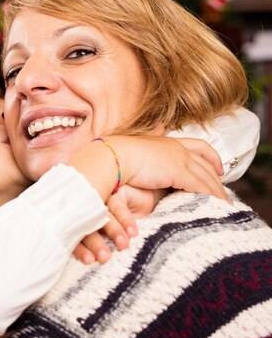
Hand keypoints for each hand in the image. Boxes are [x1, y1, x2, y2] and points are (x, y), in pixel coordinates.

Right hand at [111, 136, 228, 201]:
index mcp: (169, 142)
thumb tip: (155, 133)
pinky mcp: (178, 172)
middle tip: (224, 191)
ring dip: (217, 190)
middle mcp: (178, 149)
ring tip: (224, 203)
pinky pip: (201, 186)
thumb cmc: (119, 155)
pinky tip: (214, 204)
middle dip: (217, 178)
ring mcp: (180, 159)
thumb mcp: (137, 148)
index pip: (199, 146)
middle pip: (207, 163)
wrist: (114, 156)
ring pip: (207, 176)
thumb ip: (150, 147)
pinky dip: (210, 195)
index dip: (212, 157)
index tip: (218, 167)